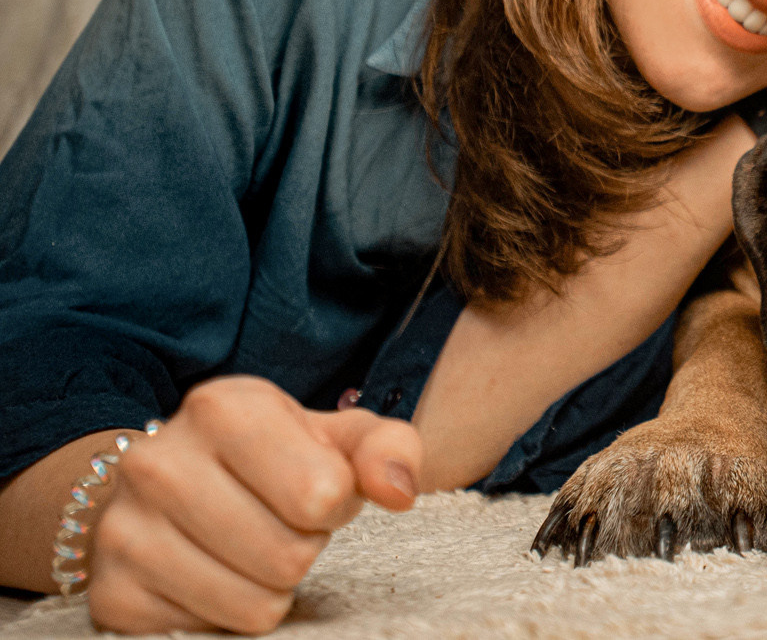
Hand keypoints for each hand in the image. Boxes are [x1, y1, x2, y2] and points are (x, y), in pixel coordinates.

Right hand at [89, 376, 421, 634]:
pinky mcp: (110, 595)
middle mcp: (157, 462)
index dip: (334, 503)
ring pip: (251, 605)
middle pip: (287, 556)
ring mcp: (122, 530)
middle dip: (302, 547)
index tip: (314, 490)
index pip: (322, 492)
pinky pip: (207, 634)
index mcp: (223, 408)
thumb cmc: (274, 458)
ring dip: (270, 587)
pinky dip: (226, 614)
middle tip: (279, 523)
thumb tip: (398, 491)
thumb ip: (387, 449)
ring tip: (250, 547)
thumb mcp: (335, 436)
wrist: (167, 483)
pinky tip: (212, 573)